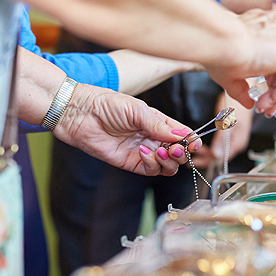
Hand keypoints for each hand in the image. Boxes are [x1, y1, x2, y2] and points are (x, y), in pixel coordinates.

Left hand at [55, 85, 199, 175]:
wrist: (81, 114)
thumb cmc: (106, 104)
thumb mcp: (137, 109)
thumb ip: (159, 125)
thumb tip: (182, 135)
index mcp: (159, 122)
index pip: (183, 135)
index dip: (191, 141)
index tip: (193, 143)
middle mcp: (154, 138)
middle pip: (179, 153)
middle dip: (182, 153)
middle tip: (175, 148)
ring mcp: (144, 152)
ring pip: (168, 166)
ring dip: (168, 161)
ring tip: (158, 150)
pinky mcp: (131, 163)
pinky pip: (150, 170)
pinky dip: (152, 164)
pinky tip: (143, 152)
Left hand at [192, 95, 252, 168]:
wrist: (243, 93)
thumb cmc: (236, 105)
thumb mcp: (227, 121)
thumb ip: (221, 139)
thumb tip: (216, 155)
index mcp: (238, 143)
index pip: (222, 158)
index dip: (208, 160)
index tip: (194, 160)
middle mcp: (236, 144)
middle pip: (219, 157)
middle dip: (204, 158)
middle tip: (189, 160)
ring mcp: (232, 140)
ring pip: (217, 152)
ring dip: (205, 153)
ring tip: (192, 154)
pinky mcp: (228, 136)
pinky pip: (218, 146)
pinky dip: (209, 148)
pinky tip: (200, 148)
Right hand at [204, 9, 275, 112]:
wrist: (219, 43)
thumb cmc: (219, 52)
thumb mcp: (232, 75)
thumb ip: (243, 89)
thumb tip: (248, 103)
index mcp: (266, 30)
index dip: (270, 84)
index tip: (260, 99)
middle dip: (275, 92)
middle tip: (263, 106)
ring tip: (264, 104)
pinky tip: (273, 98)